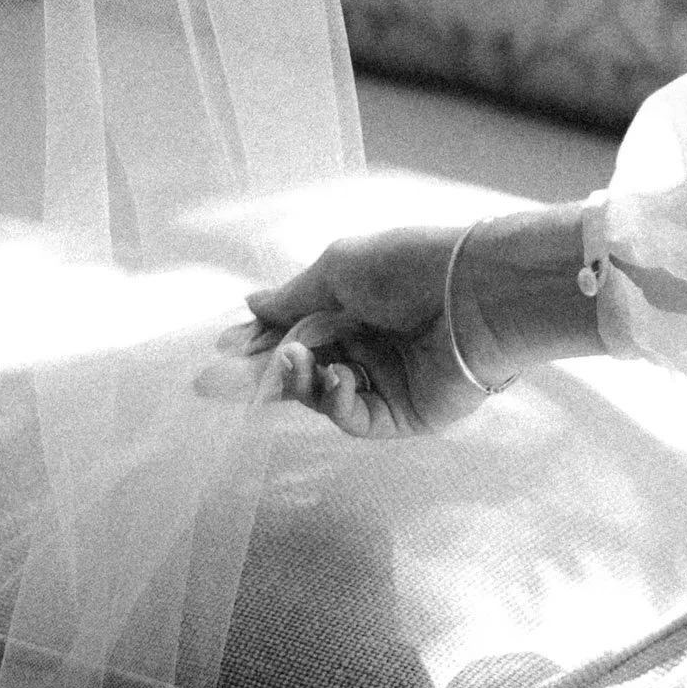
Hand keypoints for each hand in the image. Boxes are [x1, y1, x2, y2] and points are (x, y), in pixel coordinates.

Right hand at [196, 204, 597, 437]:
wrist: (475, 296)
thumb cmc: (410, 268)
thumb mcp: (339, 269)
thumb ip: (293, 297)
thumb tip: (251, 303)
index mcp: (351, 307)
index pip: (293, 332)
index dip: (257, 343)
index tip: (224, 350)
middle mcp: (366, 346)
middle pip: (299, 371)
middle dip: (258, 376)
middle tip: (211, 385)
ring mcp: (384, 384)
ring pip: (320, 396)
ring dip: (299, 381)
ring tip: (298, 360)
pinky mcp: (404, 416)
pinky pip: (355, 418)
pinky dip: (338, 401)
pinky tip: (338, 378)